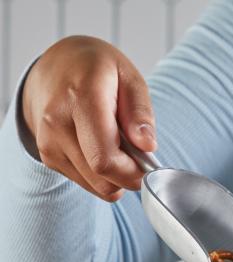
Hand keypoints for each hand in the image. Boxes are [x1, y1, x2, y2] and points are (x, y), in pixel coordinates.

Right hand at [22, 36, 156, 201]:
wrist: (55, 66)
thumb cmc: (98, 70)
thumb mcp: (129, 78)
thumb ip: (141, 113)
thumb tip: (147, 145)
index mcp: (81, 98)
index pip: (105, 159)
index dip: (133, 172)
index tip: (147, 164)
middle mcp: (57, 122)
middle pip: (102, 177)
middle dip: (129, 176)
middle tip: (137, 156)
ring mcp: (49, 141)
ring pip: (96, 186)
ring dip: (116, 177)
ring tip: (118, 147)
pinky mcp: (48, 156)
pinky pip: (87, 183)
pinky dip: (102, 175)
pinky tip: (100, 149)